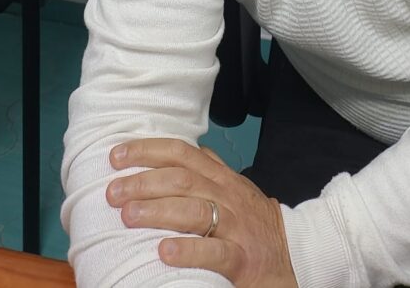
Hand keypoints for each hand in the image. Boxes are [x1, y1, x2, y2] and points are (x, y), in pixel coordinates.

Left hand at [106, 138, 296, 287]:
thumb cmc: (255, 223)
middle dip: (143, 182)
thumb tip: (175, 151)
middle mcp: (227, 197)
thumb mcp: (234, 188)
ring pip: (195, 210)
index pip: (182, 153)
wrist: (297, 254)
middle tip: (112, 191)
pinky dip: (189, 250)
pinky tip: (164, 252)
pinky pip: (215, 251)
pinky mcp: (242, 259)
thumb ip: (209, 169)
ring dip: (158, 210)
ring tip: (128, 216)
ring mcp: (236, 227)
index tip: (116, 155)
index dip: (148, 150)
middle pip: (182, 179)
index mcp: (221, 178)